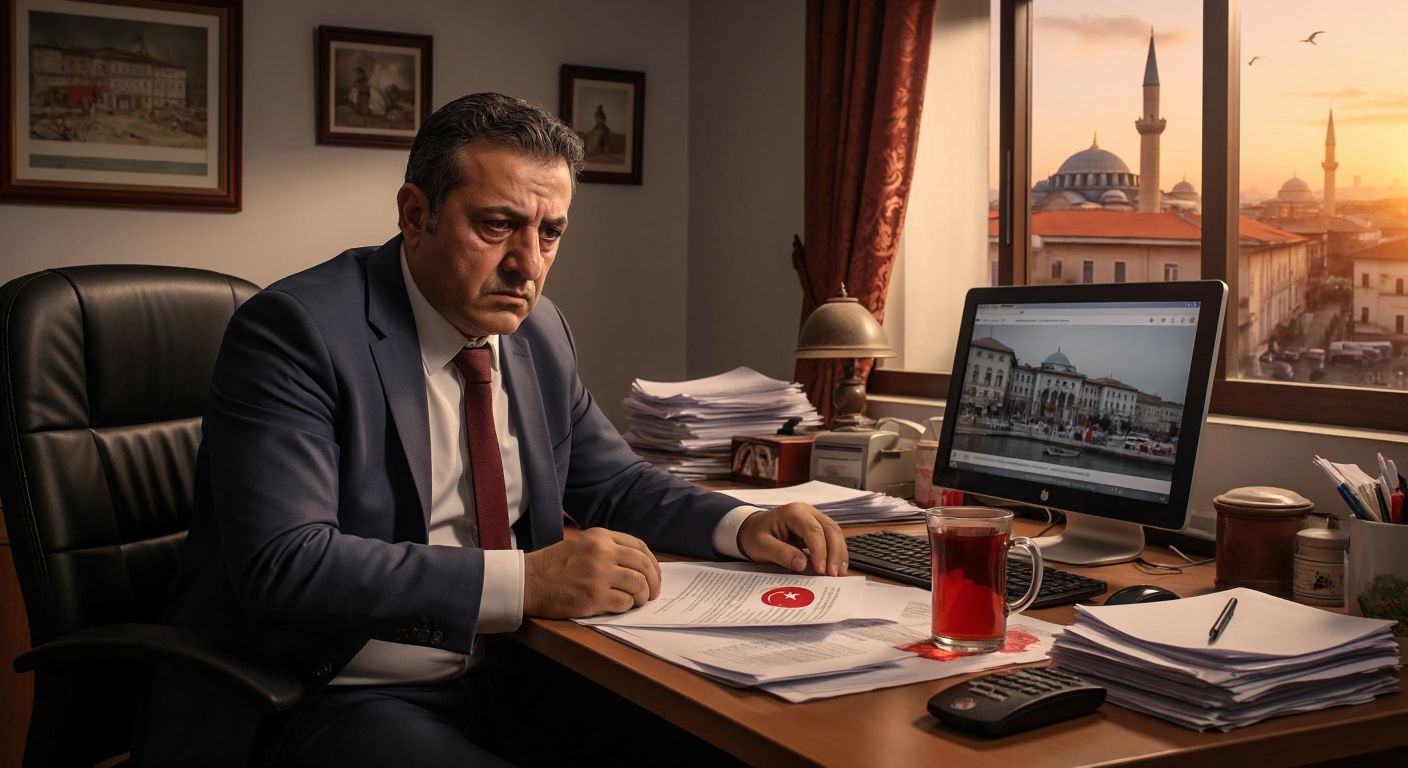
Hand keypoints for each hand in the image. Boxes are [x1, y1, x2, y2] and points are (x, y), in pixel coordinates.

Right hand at [522, 528, 661, 618]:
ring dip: (643, 596)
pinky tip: (619, 606)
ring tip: (637, 601)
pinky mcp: (594, 598)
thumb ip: (609, 548)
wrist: (528, 581)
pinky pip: (624, 603)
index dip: (653, 563)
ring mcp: (599, 575)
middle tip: (653, 592)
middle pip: (644, 566)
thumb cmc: (555, 564)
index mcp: (601, 537)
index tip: (655, 574)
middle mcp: (603, 553)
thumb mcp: (583, 544)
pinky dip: (627, 606)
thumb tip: (640, 564)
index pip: (640, 547)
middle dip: (654, 582)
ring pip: (639, 586)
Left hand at [737, 503, 847, 575]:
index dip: (820, 550)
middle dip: (835, 553)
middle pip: (830, 529)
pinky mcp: (818, 528)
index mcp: (793, 512)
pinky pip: (833, 538)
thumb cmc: (755, 535)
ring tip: (839, 574)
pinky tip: (837, 568)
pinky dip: (837, 553)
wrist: (752, 529)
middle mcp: (808, 512)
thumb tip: (802, 564)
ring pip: (836, 533)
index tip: (820, 570)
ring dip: (840, 554)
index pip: (813, 530)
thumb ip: (781, 554)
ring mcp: (815, 518)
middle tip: (833, 575)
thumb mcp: (761, 546)